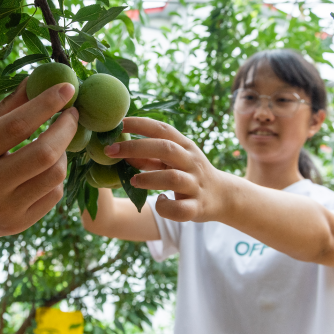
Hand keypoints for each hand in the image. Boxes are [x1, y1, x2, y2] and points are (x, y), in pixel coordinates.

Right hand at [0, 80, 78, 240]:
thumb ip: (5, 108)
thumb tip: (37, 79)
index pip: (16, 126)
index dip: (46, 104)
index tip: (67, 88)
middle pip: (43, 153)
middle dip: (66, 128)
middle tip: (72, 113)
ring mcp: (4, 210)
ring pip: (55, 176)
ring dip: (63, 152)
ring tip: (55, 141)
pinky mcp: (17, 225)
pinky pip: (54, 195)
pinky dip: (56, 175)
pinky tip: (46, 166)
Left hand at [104, 117, 224, 222]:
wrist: (223, 196)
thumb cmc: (188, 173)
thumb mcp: (172, 161)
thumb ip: (148, 157)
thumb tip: (119, 151)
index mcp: (185, 146)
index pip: (161, 129)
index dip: (138, 124)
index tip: (116, 124)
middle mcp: (191, 161)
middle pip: (165, 149)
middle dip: (135, 147)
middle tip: (111, 151)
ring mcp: (195, 184)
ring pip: (172, 178)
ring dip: (149, 178)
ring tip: (132, 181)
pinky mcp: (197, 206)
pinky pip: (180, 209)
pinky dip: (166, 207)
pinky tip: (159, 202)